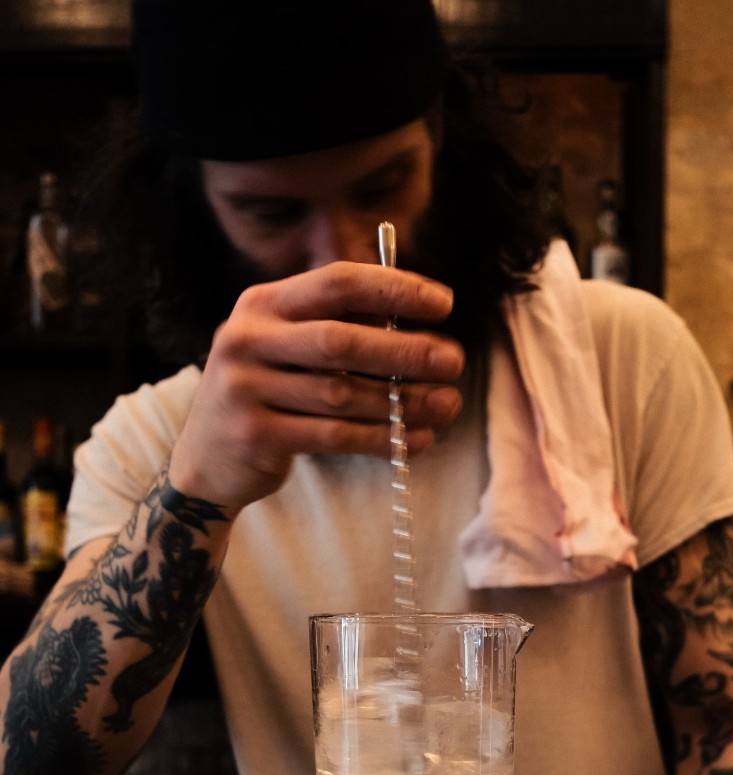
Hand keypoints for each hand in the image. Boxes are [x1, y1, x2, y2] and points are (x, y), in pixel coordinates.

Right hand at [168, 261, 462, 514]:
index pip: (336, 282)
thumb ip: (339, 329)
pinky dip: (380, 438)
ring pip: (341, 394)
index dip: (394, 289)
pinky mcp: (255, 435)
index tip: (443, 304)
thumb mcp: (287, 349)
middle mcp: (246, 339)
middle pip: (341, 340)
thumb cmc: (267, 396)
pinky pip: (333, 435)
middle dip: (406, 351)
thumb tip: (421, 328)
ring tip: (446, 404)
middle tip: (453, 361)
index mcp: (261, 304)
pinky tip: (415, 439)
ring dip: (403, 402)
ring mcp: (245, 388)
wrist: (206, 462)